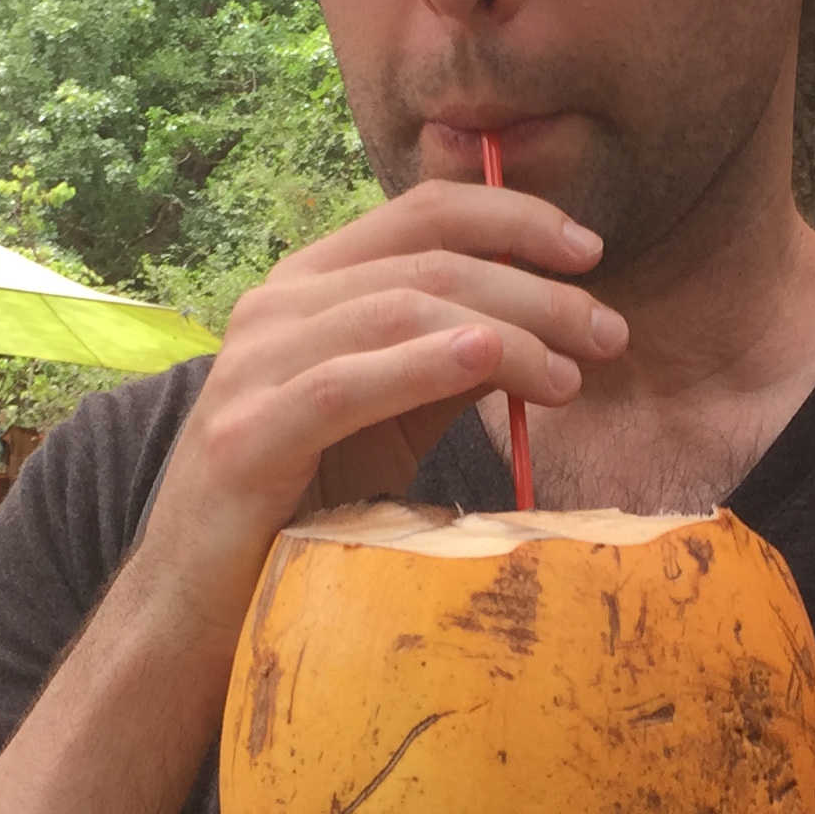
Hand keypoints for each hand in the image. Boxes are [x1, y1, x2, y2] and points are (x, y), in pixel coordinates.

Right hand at [132, 180, 626, 632]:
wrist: (206, 601)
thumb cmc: (306, 502)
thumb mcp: (395, 413)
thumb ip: (456, 357)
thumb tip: (552, 315)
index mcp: (310, 285)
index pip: (421, 212)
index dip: (513, 217)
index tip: (589, 251)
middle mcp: (275, 307)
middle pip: (426, 262)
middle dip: (534, 290)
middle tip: (608, 334)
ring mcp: (253, 368)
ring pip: (397, 310)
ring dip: (505, 331)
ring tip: (572, 373)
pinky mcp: (246, 437)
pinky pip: (344, 384)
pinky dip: (421, 364)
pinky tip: (488, 360)